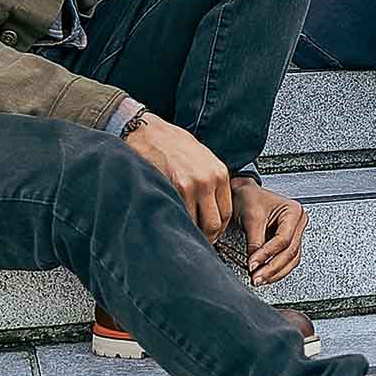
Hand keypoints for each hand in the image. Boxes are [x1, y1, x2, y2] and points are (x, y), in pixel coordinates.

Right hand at [125, 115, 232, 240]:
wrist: (149, 132)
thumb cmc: (173, 145)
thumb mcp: (202, 160)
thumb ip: (210, 182)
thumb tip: (210, 208)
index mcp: (219, 174)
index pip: (226, 213)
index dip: (218, 230)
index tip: (210, 236)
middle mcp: (209, 180)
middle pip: (215, 224)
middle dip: (206, 238)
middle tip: (196, 242)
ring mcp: (192, 185)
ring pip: (197, 224)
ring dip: (189, 233)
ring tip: (181, 234)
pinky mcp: (174, 188)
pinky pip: (180, 216)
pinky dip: (176, 224)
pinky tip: (170, 224)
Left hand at [232, 178, 307, 285]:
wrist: (244, 193)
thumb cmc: (249, 197)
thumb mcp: (251, 217)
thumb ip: (254, 241)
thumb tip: (255, 263)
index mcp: (294, 212)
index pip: (283, 239)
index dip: (268, 254)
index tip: (253, 264)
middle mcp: (299, 222)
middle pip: (290, 252)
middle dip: (272, 268)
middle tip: (257, 277)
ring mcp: (296, 233)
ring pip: (291, 259)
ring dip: (275, 272)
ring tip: (260, 279)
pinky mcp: (289, 241)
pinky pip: (287, 259)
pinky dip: (277, 268)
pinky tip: (266, 274)